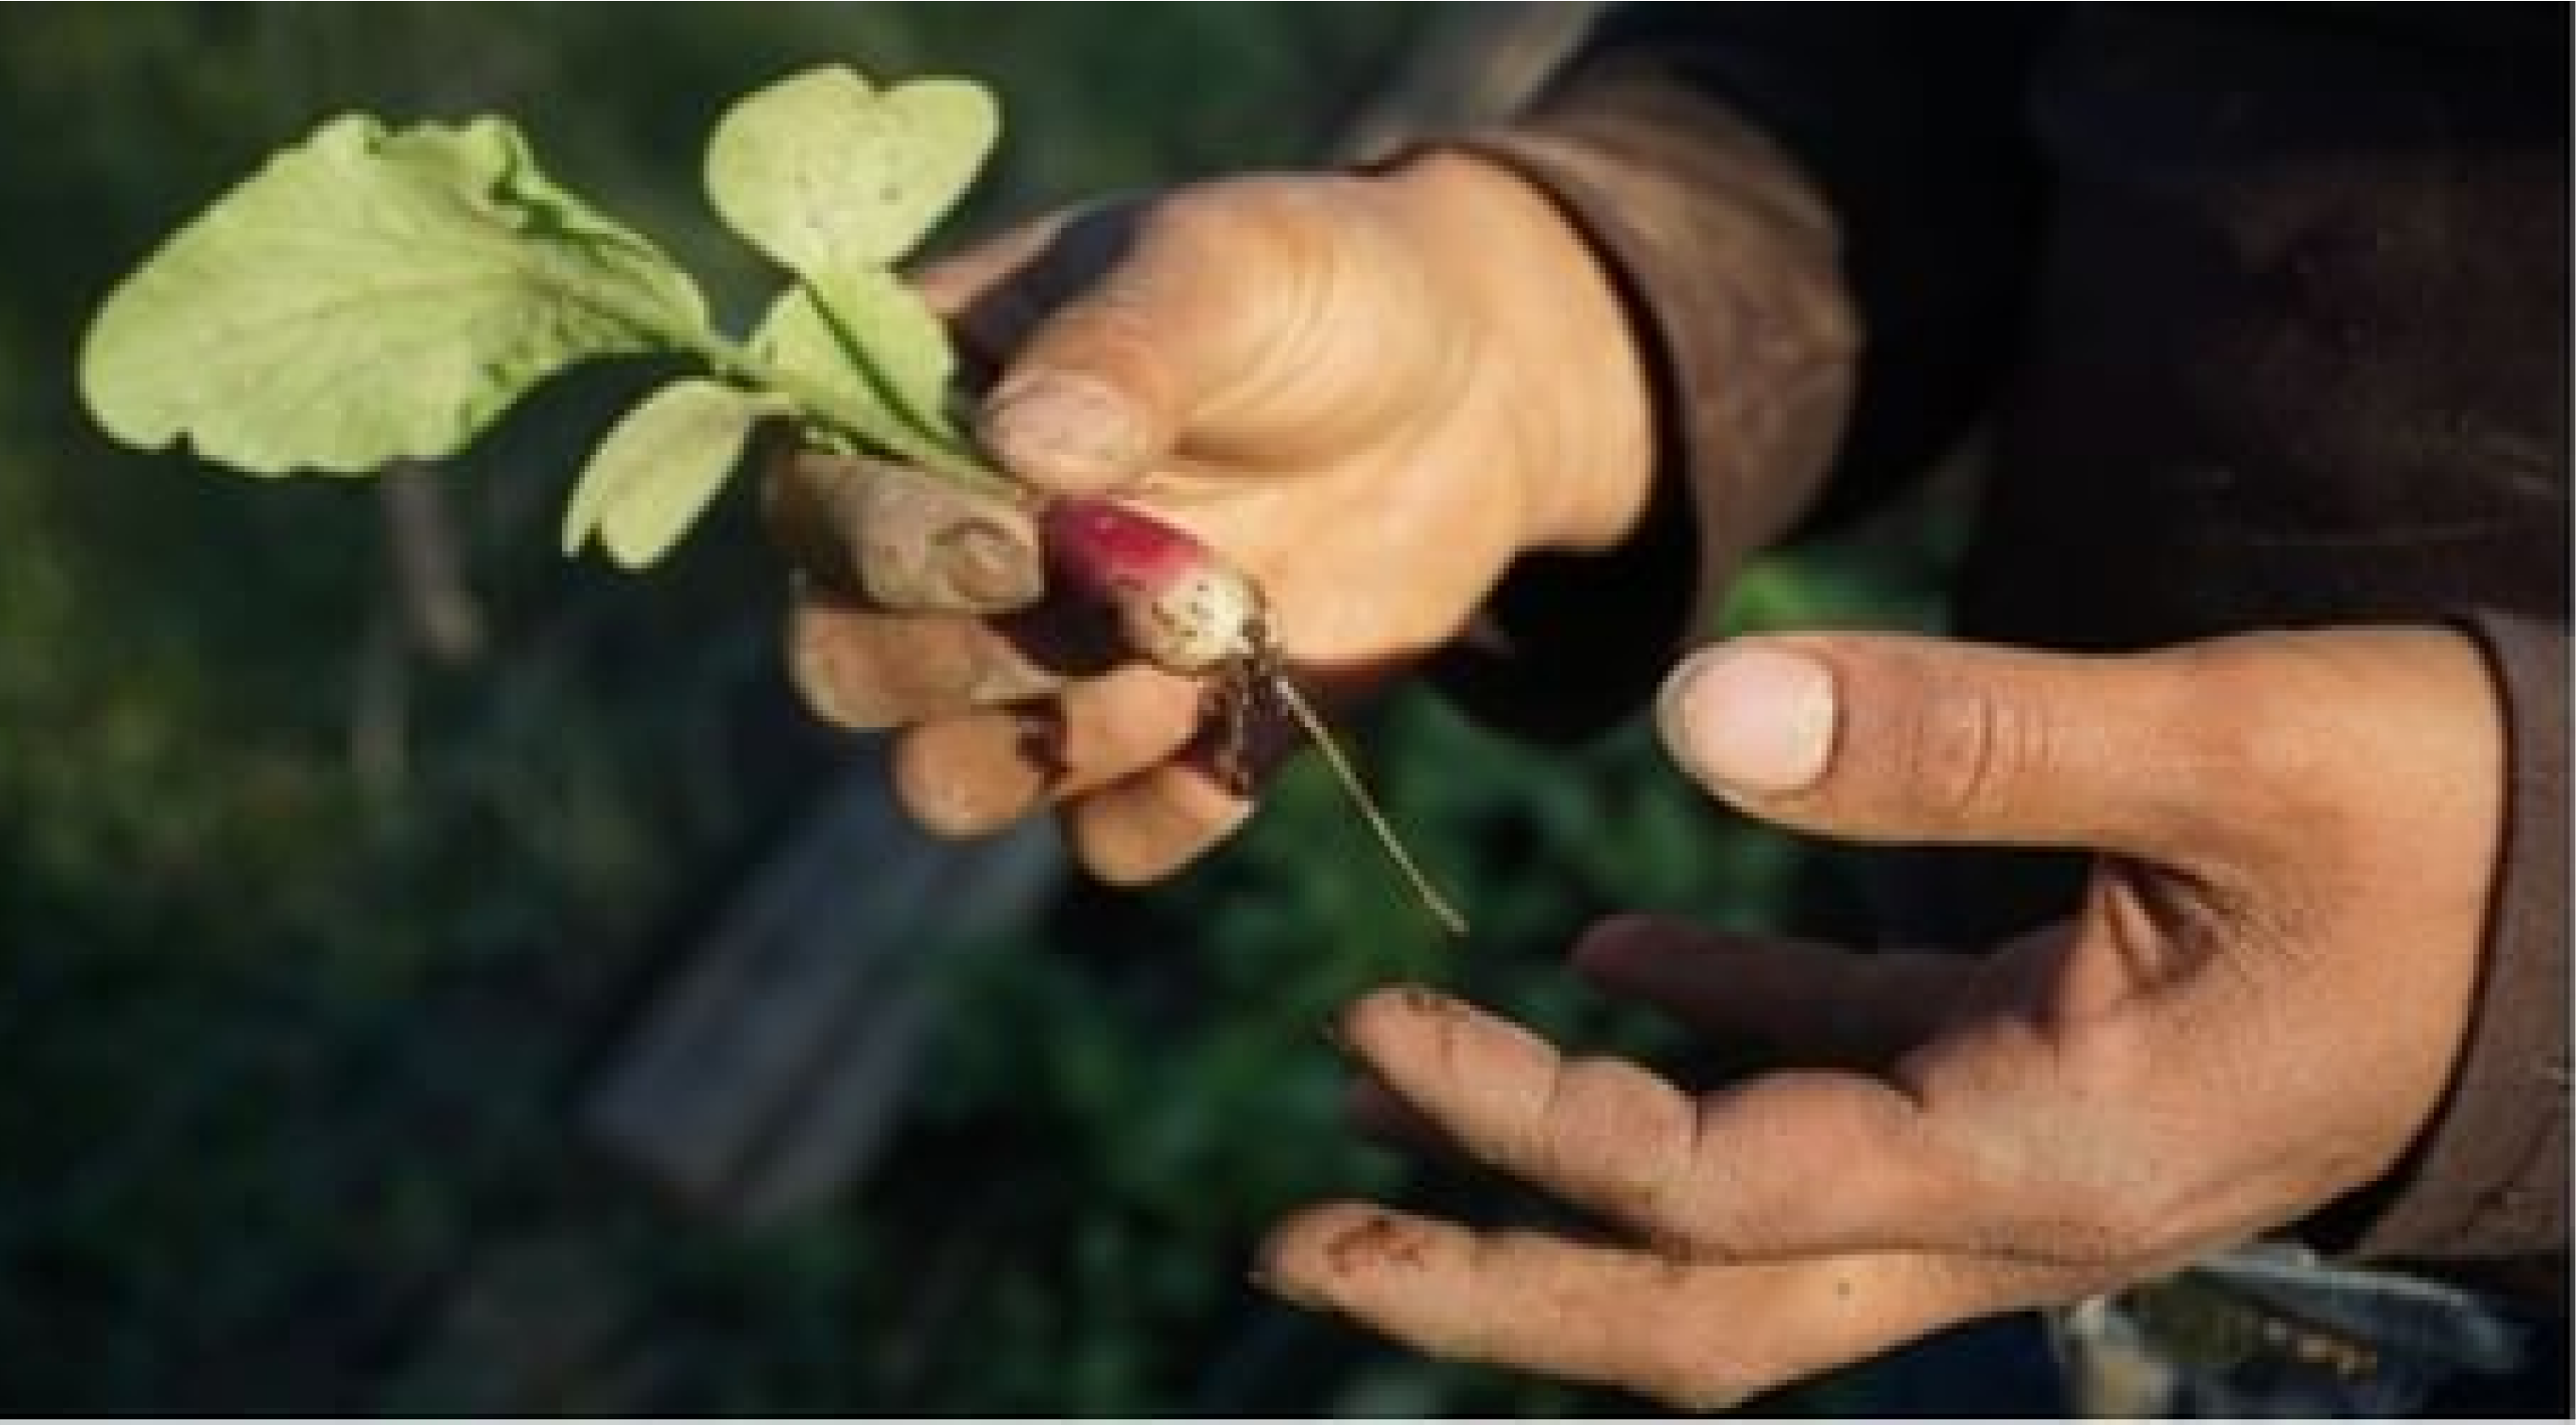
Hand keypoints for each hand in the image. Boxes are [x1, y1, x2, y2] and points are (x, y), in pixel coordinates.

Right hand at [769, 153, 1653, 882]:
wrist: (1469, 391)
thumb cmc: (1315, 291)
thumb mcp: (1227, 270)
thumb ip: (1122, 347)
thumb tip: (1018, 444)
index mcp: (918, 399)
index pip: (808, 504)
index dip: (883, 546)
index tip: (1020, 534)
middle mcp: (946, 548)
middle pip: (845, 669)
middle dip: (975, 656)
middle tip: (1134, 593)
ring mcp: (1044, 664)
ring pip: (952, 782)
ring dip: (1070, 738)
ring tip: (1208, 635)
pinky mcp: (1152, 754)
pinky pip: (1111, 843)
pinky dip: (1180, 801)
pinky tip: (1261, 699)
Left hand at [1256, 626, 2502, 1408]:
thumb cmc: (2461, 819)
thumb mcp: (2222, 752)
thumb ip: (1959, 740)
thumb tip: (1693, 714)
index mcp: (2039, 1156)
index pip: (1704, 1187)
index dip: (1519, 1127)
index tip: (1368, 1033)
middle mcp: (2007, 1195)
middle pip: (1693, 1303)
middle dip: (1485, 1291)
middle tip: (1291, 1250)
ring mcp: (2016, 1147)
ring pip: (1743, 1208)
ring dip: (1565, 1170)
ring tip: (1392, 1104)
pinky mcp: (2036, 1071)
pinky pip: (1832, 1082)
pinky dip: (1709, 1032)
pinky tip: (1608, 963)